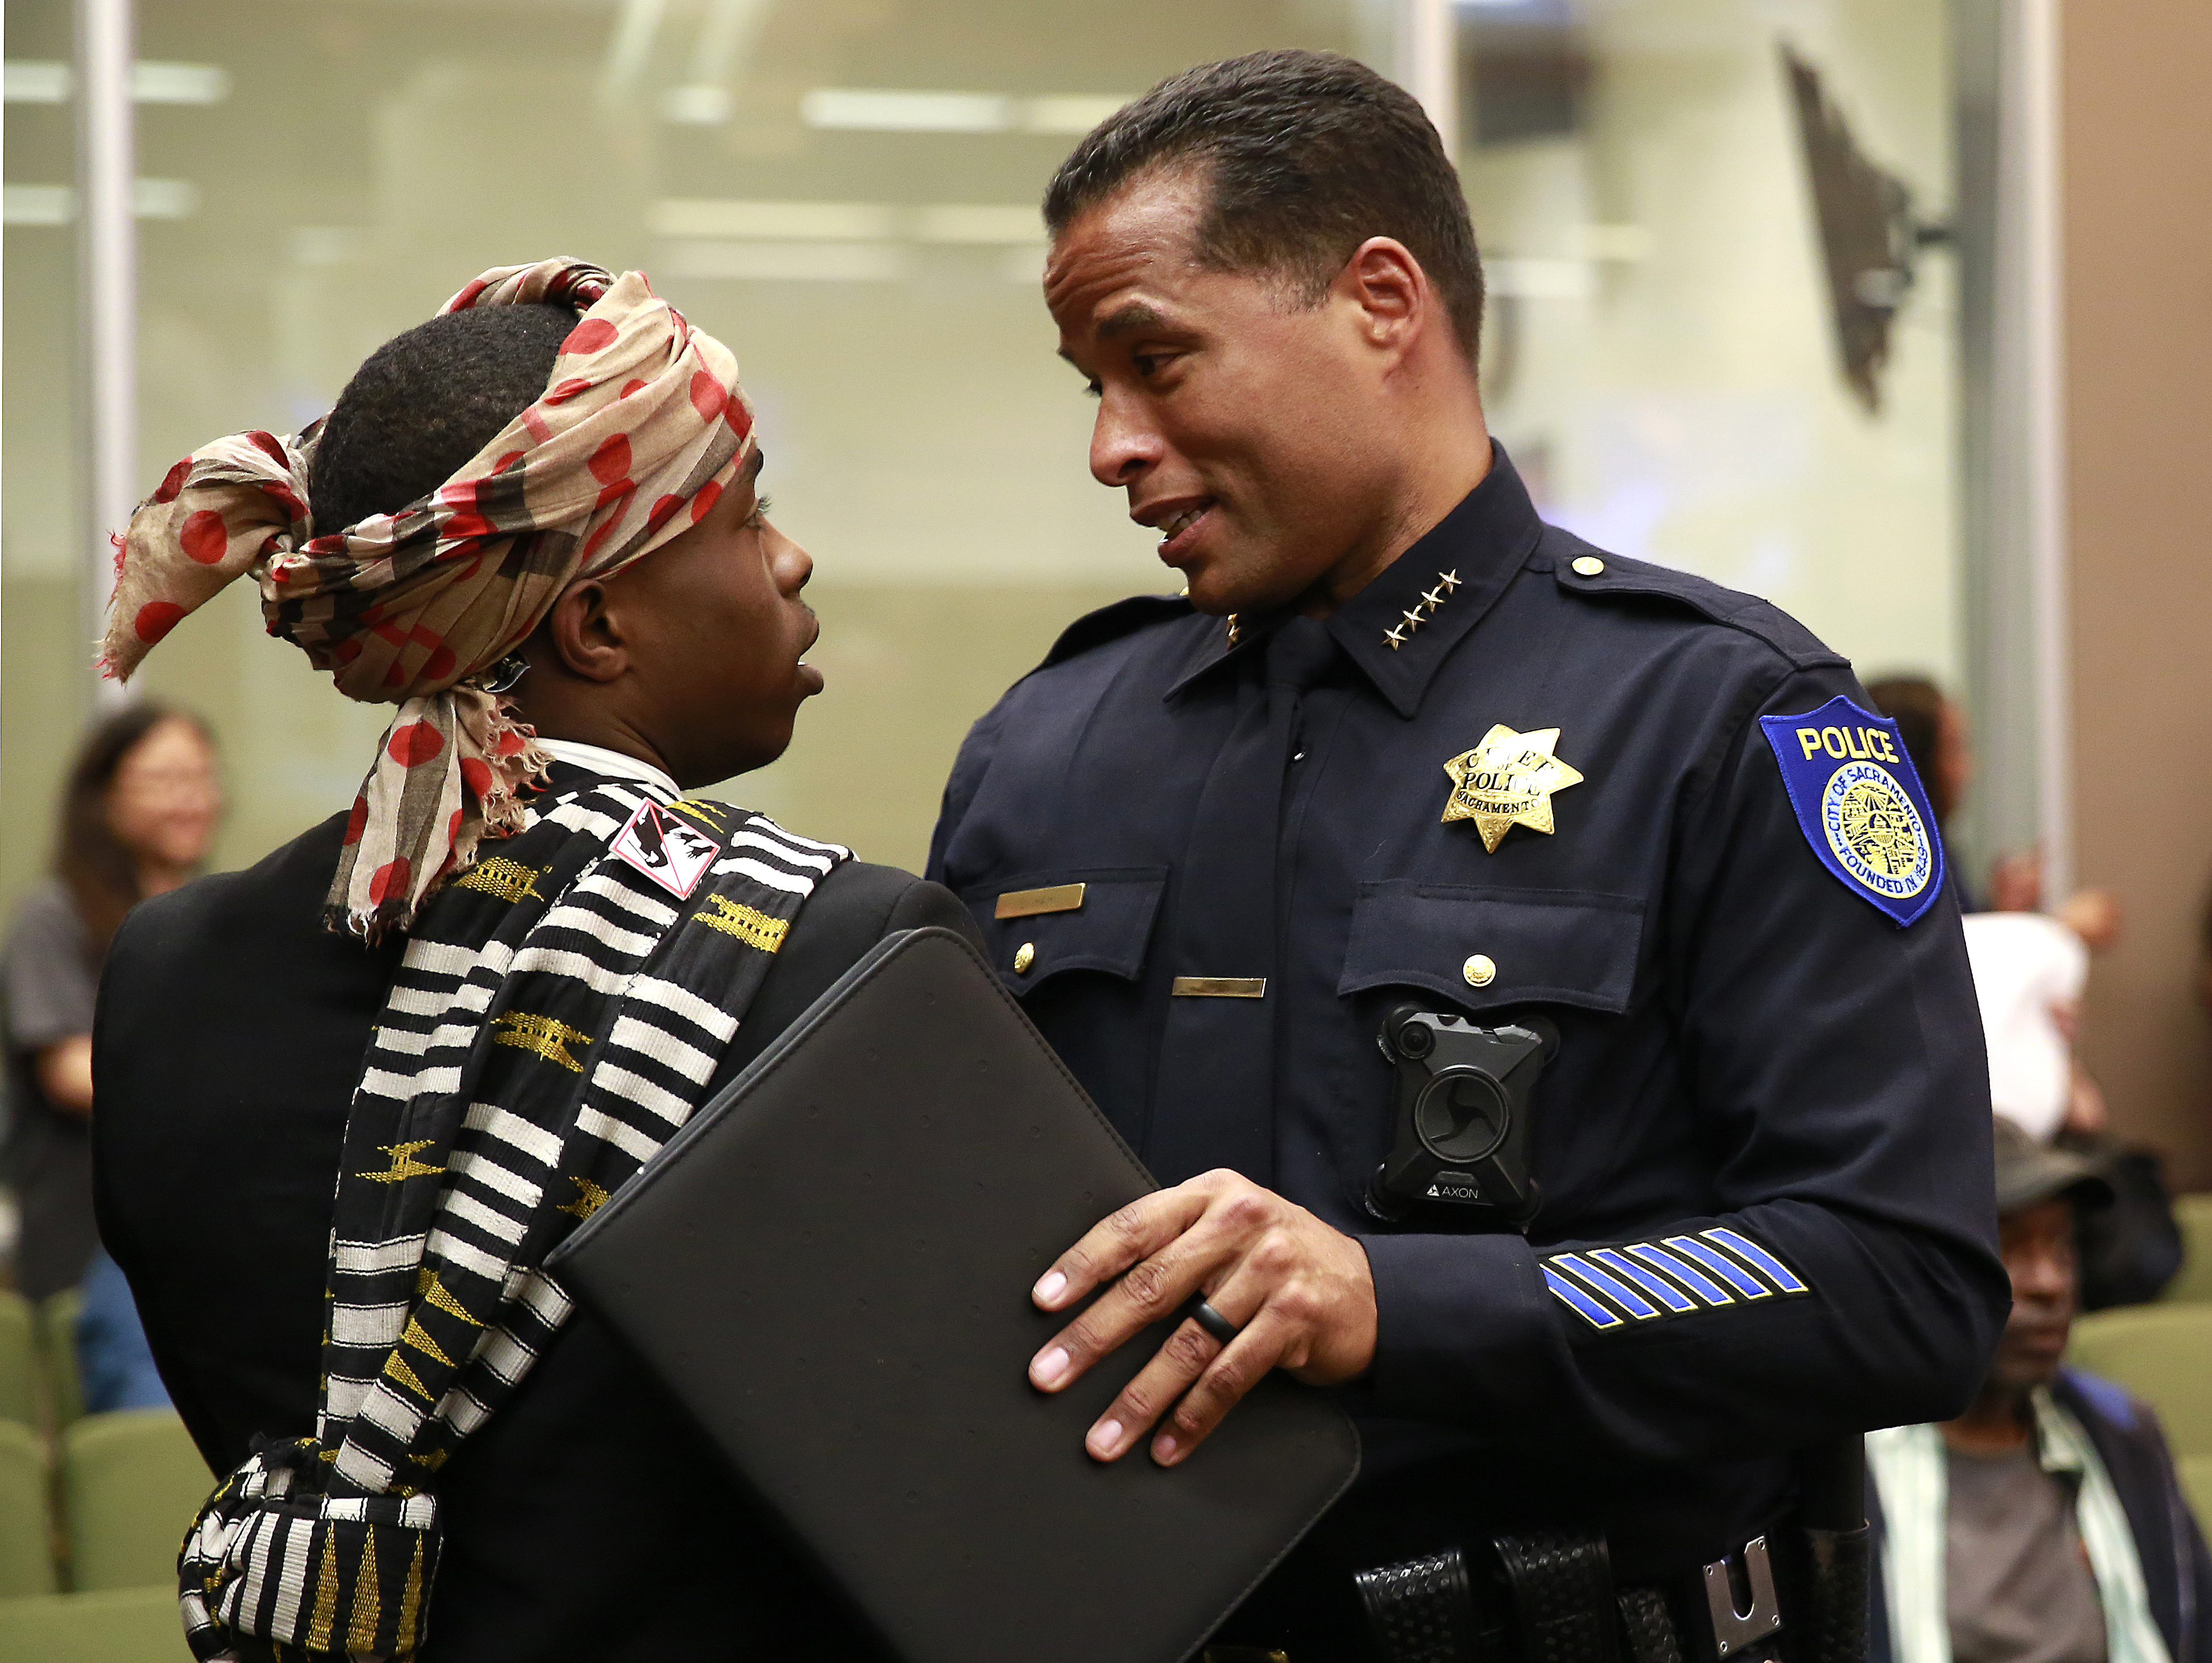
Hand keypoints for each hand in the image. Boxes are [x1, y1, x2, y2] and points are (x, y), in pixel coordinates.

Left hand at [1026, 1169, 1375, 1466]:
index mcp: (1210, 1194)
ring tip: (1102, 1436)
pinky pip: (1230, 1376)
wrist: (1370, 1290)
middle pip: (1151, 1286)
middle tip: (1049, 1374)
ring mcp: (1271, 1269)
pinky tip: (1165, 1445)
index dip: (1083, 1264)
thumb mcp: (1228, 1226)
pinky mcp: (1295, 1318)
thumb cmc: (1278, 1259)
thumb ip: (1174, 1240)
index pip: (1133, 1226)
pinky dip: (1193, 1417)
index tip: (1043, 1301)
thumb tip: (1088, 1290)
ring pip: (1187, 1343)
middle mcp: (1240, 1223)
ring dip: (1138, 1397)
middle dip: (1092, 1337)